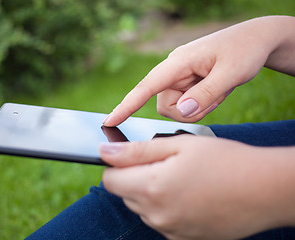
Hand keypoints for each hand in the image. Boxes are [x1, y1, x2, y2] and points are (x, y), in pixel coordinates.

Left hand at [100, 136, 294, 239]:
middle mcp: (156, 215)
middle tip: (165, 163)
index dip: (118, 165)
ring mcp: (170, 230)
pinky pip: (161, 220)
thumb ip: (136, 151)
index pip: (110, 180)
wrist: (264, 190)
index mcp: (150, 188)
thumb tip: (104, 152)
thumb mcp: (177, 146)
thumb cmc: (224, 161)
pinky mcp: (183, 238)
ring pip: (142, 208)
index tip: (133, 157)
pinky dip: (166, 206)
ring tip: (181, 178)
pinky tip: (189, 194)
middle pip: (125, 194)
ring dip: (151, 191)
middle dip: (135, 177)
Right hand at [103, 16, 294, 125]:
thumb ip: (206, 93)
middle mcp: (174, 70)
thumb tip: (181, 111)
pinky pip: (186, 105)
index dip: (127, 105)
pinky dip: (202, 104)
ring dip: (198, 107)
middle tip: (215, 97)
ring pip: (176, 108)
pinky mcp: (186, 83)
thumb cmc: (244, 51)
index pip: (147, 86)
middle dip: (189, 110)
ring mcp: (179, 77)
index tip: (109, 120)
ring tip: (219, 90)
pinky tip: (216, 91)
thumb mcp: (232, 73)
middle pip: (165, 105)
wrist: (255, 40)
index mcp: (179, 62)